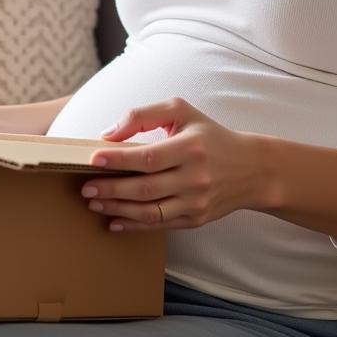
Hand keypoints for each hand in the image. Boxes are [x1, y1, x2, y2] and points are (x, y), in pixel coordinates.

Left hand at [81, 97, 258, 232]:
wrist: (251, 168)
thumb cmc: (210, 135)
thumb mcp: (182, 112)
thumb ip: (144, 115)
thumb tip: (109, 134)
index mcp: (191, 147)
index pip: (148, 157)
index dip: (119, 160)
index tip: (93, 158)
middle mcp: (195, 177)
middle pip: (144, 188)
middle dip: (110, 189)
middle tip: (85, 187)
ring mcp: (196, 201)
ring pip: (149, 211)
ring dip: (117, 209)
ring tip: (94, 202)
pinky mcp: (196, 219)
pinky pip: (159, 224)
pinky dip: (133, 225)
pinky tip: (114, 220)